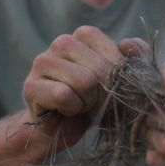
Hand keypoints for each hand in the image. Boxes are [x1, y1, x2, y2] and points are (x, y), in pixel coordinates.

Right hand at [23, 26, 139, 146]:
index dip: (117, 78)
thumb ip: (134, 58)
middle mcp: (61, 42)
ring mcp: (42, 61)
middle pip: (100, 69)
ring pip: (83, 81)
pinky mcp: (30, 85)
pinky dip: (71, 109)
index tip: (109, 89)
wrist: (64, 128)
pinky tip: (66, 110)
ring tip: (80, 105)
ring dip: (87, 102)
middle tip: (93, 102)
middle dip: (103, 94)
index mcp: (84, 36)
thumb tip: (129, 46)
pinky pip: (63, 95)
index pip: (113, 51)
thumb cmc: (93, 101)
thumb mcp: (119, 79)